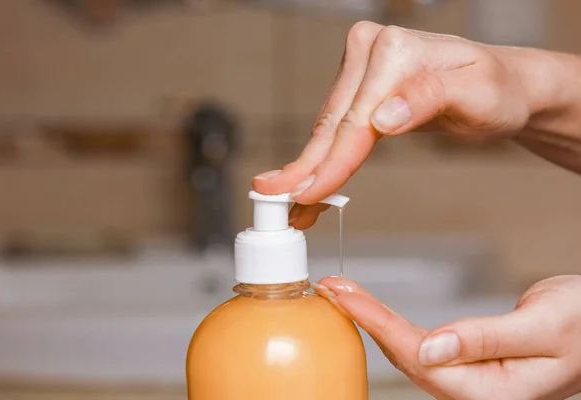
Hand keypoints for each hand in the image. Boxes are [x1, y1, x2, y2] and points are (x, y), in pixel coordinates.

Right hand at [252, 22, 558, 228]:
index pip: (355, 120)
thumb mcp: (477, 95)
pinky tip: (311, 180)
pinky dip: (324, 158)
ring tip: (293, 205)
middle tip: (282, 206)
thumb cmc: (497, 90)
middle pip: (332, 125)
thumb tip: (382, 118)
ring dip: (310, 171)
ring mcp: (361, 66)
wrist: (503, 86)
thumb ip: (429, 99)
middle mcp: (370, 51)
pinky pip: (337, 127)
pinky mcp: (359, 85)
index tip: (308, 195)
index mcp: (395, 50)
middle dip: (308, 172)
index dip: (331, 164)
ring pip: (328, 129)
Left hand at [312, 275, 580, 399]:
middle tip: (332, 287)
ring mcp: (468, 380)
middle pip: (405, 355)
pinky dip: (393, 326)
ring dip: (374, 321)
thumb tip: (432, 348)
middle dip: (364, 319)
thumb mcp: (544, 328)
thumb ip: (486, 339)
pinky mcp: (466, 364)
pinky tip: (375, 313)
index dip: (377, 322)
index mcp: (491, 392)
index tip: (344, 295)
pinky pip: (422, 347)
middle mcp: (473, 392)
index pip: (419, 355)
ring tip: (343, 294)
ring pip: (409, 352)